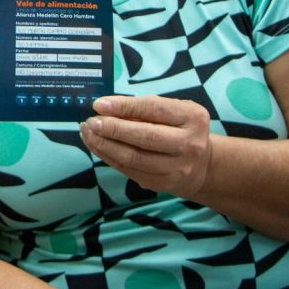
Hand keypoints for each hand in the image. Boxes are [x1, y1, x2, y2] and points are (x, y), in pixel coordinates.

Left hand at [80, 95, 211, 197]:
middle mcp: (189, 144)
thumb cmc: (179, 129)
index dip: (124, 106)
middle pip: (144, 137)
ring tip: (87, 133)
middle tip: (91, 122)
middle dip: (112, 128)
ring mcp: (176, 168)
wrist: (201, 166)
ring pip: (133, 158)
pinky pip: (128, 170)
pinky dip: (108, 157)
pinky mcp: (161, 184)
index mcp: (192, 118)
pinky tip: (96, 145)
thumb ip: (143, 108)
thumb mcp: (172, 111)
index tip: (99, 104)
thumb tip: (105, 107)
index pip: (154, 109)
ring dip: (104, 144)